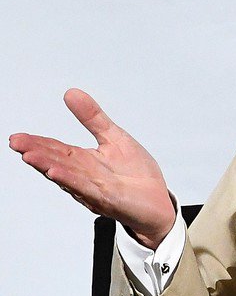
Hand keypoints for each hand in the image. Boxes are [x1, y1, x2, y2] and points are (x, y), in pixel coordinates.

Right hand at [9, 89, 173, 249]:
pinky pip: (87, 188)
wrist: (158, 202)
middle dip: (36, 153)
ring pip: (67, 175)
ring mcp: (94, 189)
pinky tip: (57, 173)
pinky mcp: (109, 199)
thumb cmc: (136, 173)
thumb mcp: (115, 137)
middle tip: (17, 143)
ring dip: (48, 166)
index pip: (56, 150)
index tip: (17, 137)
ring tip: (30, 156)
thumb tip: (71, 93)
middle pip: (56, 162)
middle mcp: (84, 176)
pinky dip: (72, 180)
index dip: (37, 143)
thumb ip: (93, 118)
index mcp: (84, 160)